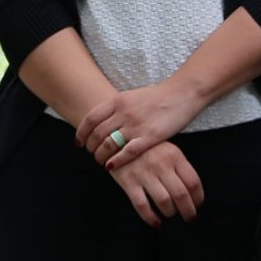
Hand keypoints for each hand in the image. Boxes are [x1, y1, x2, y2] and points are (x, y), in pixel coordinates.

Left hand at [77, 81, 206, 169]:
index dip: (81, 133)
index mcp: (117, 101)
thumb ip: (117, 107)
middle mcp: (123, 112)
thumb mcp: (132, 96)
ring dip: (101, 156)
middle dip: (90, 147)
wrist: (182, 93)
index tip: (79, 142)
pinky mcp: (149, 137)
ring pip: (108, 145)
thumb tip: (102, 120)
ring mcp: (135, 125)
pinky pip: (127, 152)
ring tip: (101, 161)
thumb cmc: (157, 96)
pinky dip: (116, 161)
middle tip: (91, 154)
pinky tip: (111, 166)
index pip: (90, 119)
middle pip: (97, 134)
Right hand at [108, 142, 203, 226]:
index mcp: (174, 156)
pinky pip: (142, 206)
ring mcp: (144, 173)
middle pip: (181, 194)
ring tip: (171, 214)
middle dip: (188, 211)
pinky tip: (156, 222)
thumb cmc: (147, 148)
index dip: (198, 198)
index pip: (193, 182)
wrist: (118, 139)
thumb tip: (193, 192)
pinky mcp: (129, 182)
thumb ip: (180, 167)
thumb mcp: (168, 149)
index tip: (198, 204)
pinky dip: (150, 218)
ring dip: (171, 213)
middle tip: (189, 217)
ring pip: (164, 202)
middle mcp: (161, 164)